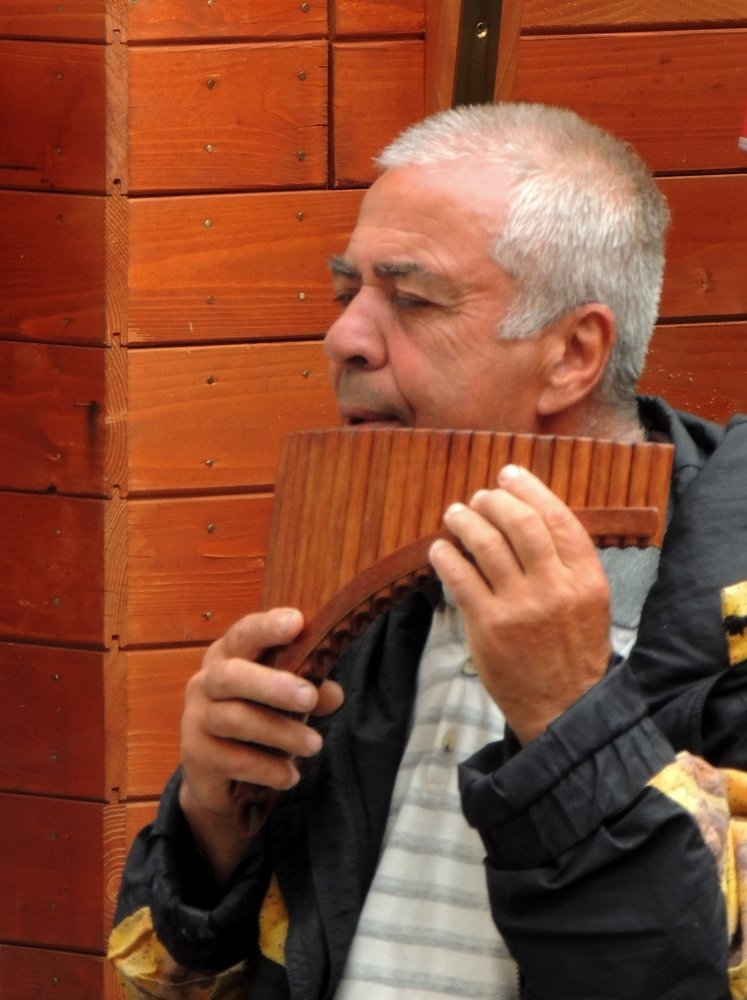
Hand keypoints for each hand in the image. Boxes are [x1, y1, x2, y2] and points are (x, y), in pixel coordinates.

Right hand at [178, 607, 343, 882]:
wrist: (217, 773)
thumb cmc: (257, 718)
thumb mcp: (287, 701)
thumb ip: (310, 692)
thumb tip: (334, 694)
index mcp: (229, 655)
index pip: (245, 633)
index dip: (268, 627)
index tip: (297, 622)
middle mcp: (206, 680)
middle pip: (232, 675)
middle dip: (274, 685)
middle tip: (310, 698)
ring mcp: (196, 717)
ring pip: (235, 719)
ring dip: (280, 733)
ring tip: (315, 745)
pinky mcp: (196, 755)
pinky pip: (232, 760)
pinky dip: (267, 768)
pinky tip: (290, 776)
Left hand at [428, 464, 610, 744]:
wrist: (565, 709)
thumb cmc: (573, 650)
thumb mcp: (589, 601)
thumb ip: (566, 560)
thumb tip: (525, 512)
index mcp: (586, 577)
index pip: (556, 517)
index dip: (529, 488)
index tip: (508, 474)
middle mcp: (555, 588)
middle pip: (519, 522)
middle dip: (493, 500)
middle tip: (479, 498)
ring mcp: (520, 607)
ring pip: (486, 544)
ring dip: (464, 520)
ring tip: (455, 514)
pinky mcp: (489, 627)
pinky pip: (460, 578)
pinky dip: (445, 555)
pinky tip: (439, 548)